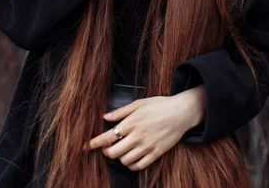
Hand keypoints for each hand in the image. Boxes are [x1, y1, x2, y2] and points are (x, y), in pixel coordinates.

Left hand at [84, 91, 203, 170]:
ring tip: (119, 151)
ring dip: (118, 158)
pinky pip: (138, 166)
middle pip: (113, 152)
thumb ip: (121, 112)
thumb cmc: (159, 105)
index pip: (108, 136)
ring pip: (125, 161)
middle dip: (105, 152)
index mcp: (132, 122)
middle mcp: (138, 136)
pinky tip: (130, 158)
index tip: (87, 146)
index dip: (95, 143)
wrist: (181, 112)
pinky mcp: (156, 153)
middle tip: (106, 148)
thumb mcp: (139, 103)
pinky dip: (130, 165)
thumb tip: (105, 117)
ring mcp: (147, 146)